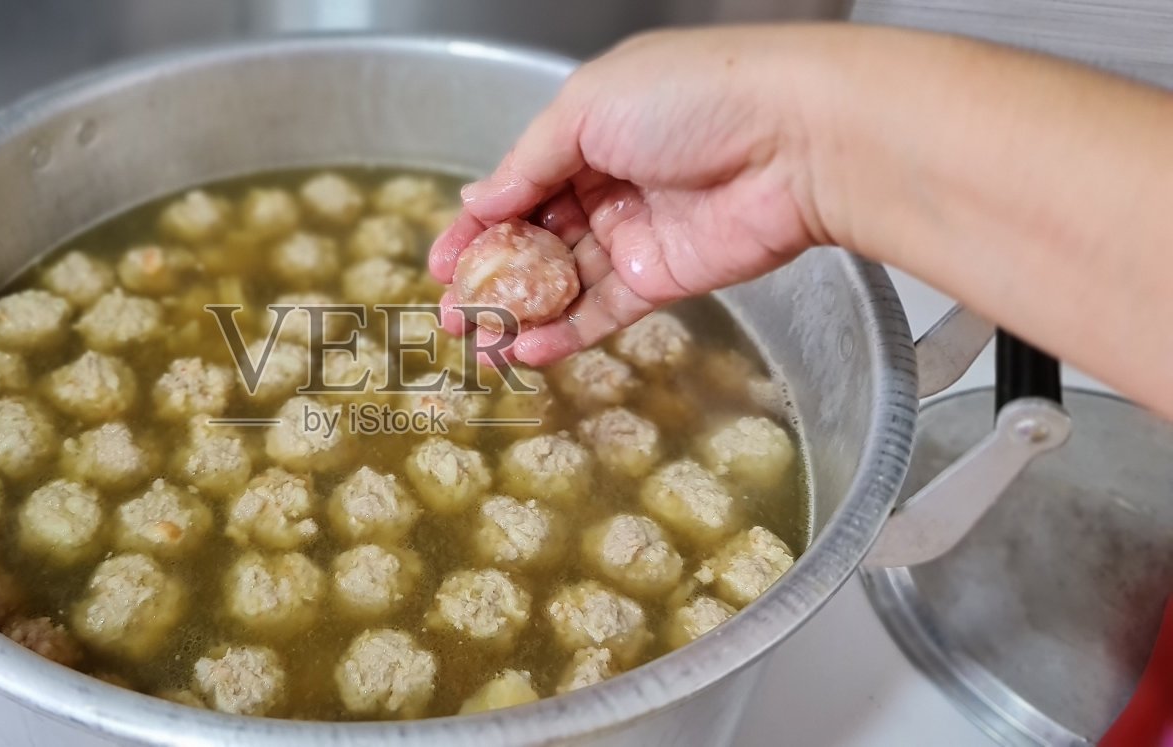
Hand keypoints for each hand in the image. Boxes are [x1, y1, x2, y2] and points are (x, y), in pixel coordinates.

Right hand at [430, 27, 832, 365]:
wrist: (798, 140)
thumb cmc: (696, 98)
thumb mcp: (586, 109)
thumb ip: (527, 163)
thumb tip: (478, 202)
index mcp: (590, 129)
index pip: (517, 185)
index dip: (476, 225)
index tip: (439, 264)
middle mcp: (611, 181)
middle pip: (534, 239)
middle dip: (487, 277)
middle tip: (450, 314)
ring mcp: (636, 234)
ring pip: (562, 282)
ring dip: (517, 313)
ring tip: (475, 342)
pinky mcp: (664, 279)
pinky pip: (602, 312)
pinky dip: (562, 333)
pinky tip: (524, 349)